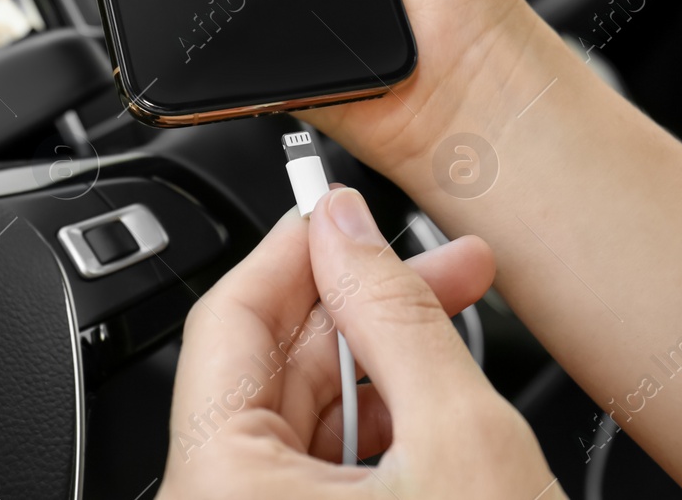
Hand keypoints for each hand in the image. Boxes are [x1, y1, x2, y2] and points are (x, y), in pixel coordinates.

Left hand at [157, 186, 559, 498]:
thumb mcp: (460, 436)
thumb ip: (398, 315)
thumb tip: (349, 228)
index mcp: (220, 488)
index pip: (228, 318)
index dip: (298, 248)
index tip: (347, 210)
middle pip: (269, 366)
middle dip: (364, 306)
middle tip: (445, 265)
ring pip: (300, 418)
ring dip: (381, 366)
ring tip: (456, 324)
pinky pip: (318, 471)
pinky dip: (380, 430)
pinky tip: (438, 399)